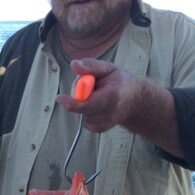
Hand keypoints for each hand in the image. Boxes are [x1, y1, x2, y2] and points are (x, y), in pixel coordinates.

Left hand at [56, 58, 182, 156]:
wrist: (134, 101)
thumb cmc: (120, 82)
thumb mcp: (108, 68)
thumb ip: (91, 66)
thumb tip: (73, 64)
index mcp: (112, 96)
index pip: (88, 104)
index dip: (72, 102)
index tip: (59, 98)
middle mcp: (109, 114)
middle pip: (81, 107)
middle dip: (79, 94)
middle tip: (91, 84)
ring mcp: (104, 124)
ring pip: (80, 113)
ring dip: (83, 102)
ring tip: (96, 95)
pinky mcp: (99, 129)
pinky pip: (83, 118)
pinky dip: (86, 111)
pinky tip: (96, 105)